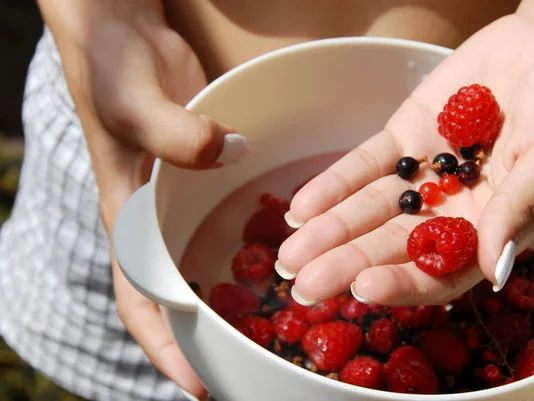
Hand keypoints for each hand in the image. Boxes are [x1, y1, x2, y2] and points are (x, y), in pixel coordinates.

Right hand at [38, 1, 247, 397]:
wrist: (122, 34)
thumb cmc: (111, 72)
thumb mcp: (134, 105)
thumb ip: (174, 133)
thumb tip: (227, 153)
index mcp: (128, 222)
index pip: (140, 299)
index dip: (164, 346)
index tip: (197, 384)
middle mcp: (157, 221)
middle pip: (177, 296)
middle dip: (205, 338)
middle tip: (249, 370)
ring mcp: (184, 201)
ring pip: (206, 263)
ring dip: (232, 298)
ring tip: (275, 331)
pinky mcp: (207, 176)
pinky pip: (228, 222)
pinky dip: (249, 247)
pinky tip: (284, 261)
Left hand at [276, 4, 533, 306]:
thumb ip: (522, 209)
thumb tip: (496, 272)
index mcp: (489, 228)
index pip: (440, 269)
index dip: (402, 282)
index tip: (364, 290)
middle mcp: (450, 209)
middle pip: (391, 245)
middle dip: (346, 265)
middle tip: (304, 286)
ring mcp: (421, 175)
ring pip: (368, 210)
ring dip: (328, 231)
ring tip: (289, 254)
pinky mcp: (402, 139)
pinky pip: (363, 166)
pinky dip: (333, 185)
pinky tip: (301, 207)